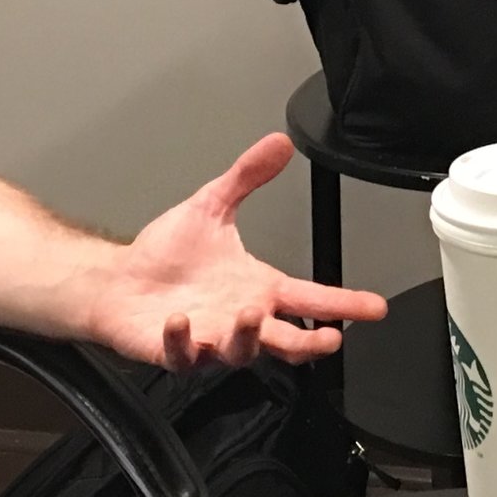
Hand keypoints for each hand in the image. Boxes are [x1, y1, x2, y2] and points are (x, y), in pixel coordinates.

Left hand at [85, 135, 388, 370]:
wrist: (120, 279)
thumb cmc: (166, 254)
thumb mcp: (212, 206)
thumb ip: (247, 177)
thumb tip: (278, 144)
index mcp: (257, 287)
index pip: (310, 298)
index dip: (345, 303)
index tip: (375, 307)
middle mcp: (240, 318)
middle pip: (287, 340)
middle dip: (310, 342)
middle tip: (329, 338)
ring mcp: (211, 338)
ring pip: (241, 351)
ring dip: (247, 336)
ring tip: (248, 314)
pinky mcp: (177, 351)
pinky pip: (185, 353)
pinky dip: (185, 340)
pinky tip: (182, 320)